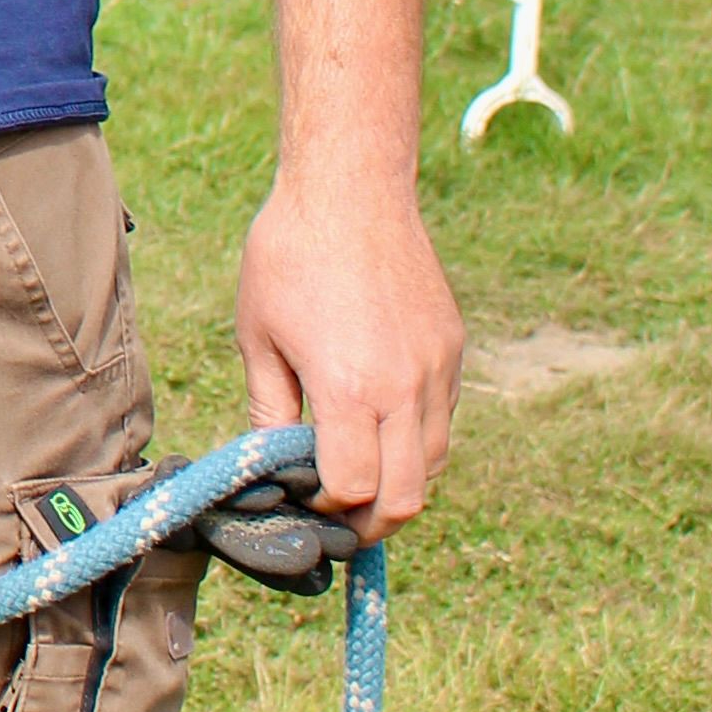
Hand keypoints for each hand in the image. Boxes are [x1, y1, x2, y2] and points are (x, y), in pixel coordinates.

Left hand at [233, 179, 463, 538]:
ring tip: (363, 475)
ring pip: (434, 461)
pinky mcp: (453, 347)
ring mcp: (437, 367)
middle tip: (344, 522)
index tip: (306, 499)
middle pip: (408, 496)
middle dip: (375, 521)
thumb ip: (269, 410)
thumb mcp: (259, 336)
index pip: (356, 489)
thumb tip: (268, 463)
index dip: (330, 508)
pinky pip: (443, 417)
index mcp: (350, 388)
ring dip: (401, 482)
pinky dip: (417, 438)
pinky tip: (381, 421)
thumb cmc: (289, 256)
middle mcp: (405, 386)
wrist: (350, 189)